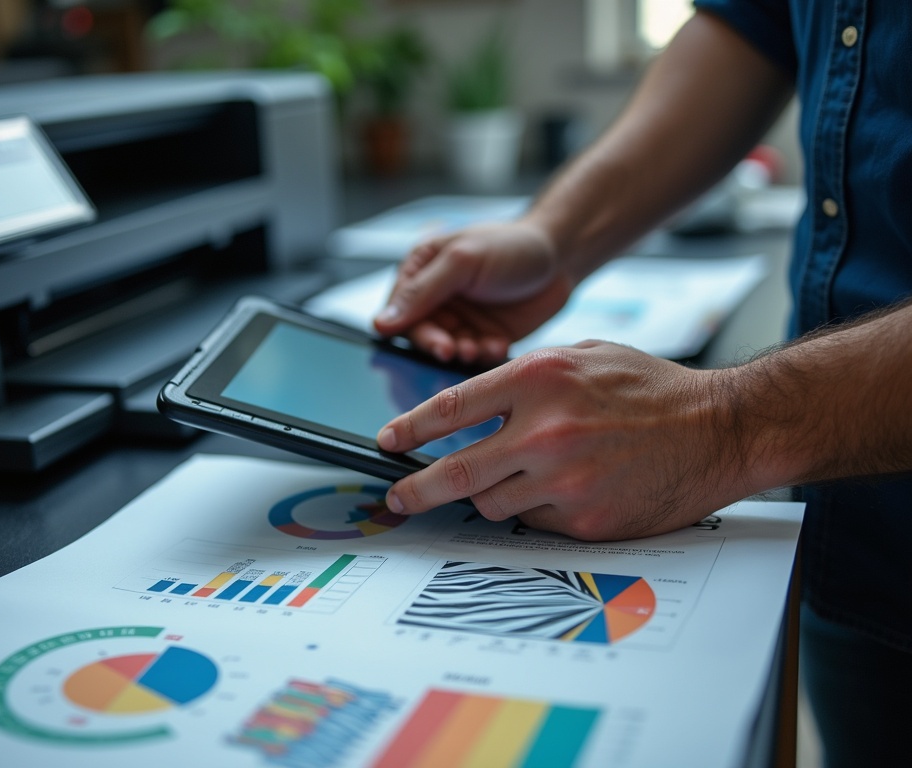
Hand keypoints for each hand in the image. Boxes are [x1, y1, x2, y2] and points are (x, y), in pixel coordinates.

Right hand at [373, 221, 572, 364]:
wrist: (561, 256)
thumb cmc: (510, 245)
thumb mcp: (462, 261)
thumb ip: (422, 291)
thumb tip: (380, 323)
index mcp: (420, 271)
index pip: (399, 310)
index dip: (413, 330)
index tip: (437, 343)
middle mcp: (435, 298)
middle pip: (421, 335)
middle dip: (440, 346)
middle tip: (456, 351)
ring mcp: (459, 320)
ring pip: (447, 350)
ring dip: (462, 353)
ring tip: (481, 348)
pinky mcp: (482, 337)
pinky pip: (473, 357)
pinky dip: (484, 355)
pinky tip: (500, 345)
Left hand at [377, 341, 749, 540]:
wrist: (717, 429)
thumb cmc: (651, 389)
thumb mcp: (583, 355)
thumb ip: (525, 377)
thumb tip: (471, 406)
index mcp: (540, 378)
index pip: (452, 407)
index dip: (409, 428)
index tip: (387, 441)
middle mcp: (546, 430)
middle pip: (456, 471)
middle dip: (416, 488)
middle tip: (397, 496)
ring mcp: (565, 480)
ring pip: (491, 503)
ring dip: (489, 494)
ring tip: (517, 477)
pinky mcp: (585, 519)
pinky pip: (532, 522)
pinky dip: (532, 509)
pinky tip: (559, 490)